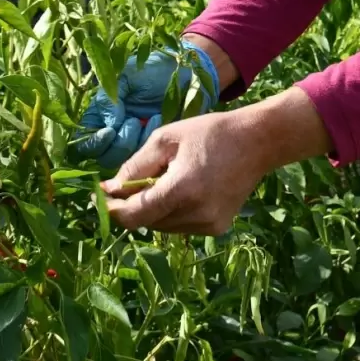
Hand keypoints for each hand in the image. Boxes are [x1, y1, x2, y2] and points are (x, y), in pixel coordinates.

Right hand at [73, 46, 219, 170]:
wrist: (184, 71)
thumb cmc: (152, 70)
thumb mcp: (126, 78)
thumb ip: (109, 99)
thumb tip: (109, 125)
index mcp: (100, 117)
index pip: (85, 142)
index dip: (95, 143)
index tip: (111, 131)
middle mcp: (113, 133)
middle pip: (104, 157)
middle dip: (119, 143)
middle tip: (134, 122)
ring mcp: (133, 141)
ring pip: (124, 161)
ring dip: (135, 142)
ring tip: (144, 120)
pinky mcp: (154, 146)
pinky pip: (147, 154)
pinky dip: (151, 138)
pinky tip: (159, 118)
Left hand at [103, 88, 331, 233]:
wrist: (258, 142)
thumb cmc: (211, 132)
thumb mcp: (167, 139)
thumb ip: (135, 166)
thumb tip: (110, 189)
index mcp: (181, 189)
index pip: (133, 216)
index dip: (112, 210)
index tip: (101, 197)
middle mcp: (195, 213)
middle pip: (146, 223)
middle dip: (133, 205)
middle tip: (133, 182)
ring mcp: (208, 224)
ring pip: (163, 226)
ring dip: (154, 210)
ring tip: (166, 181)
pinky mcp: (218, 228)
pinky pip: (181, 226)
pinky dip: (174, 213)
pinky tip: (186, 190)